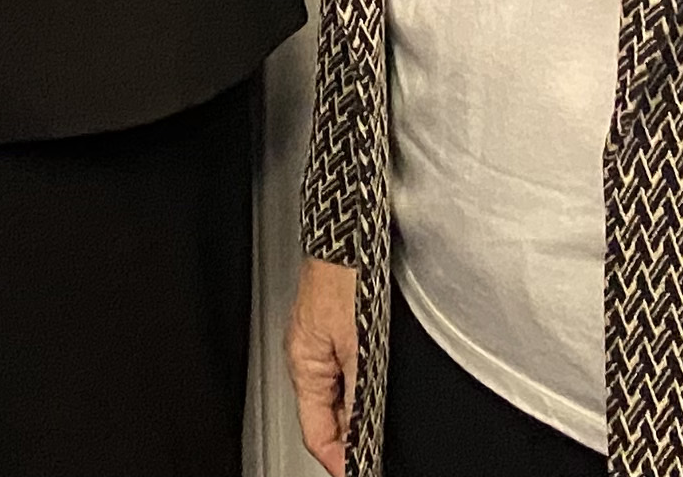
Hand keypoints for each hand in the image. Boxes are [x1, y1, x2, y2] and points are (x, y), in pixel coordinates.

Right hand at [288, 255, 360, 476]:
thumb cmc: (346, 274)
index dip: (339, 459)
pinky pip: (345, 372)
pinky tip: (376, 391)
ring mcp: (321, 339)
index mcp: (304, 363)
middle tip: (373, 455)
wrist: (352, 230)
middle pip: (325, 416)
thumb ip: (359, 396)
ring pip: (337, 395)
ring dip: (356, 414)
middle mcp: (308, 354)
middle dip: (348, 439)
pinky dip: (360, 390)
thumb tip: (360, 437)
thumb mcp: (359, 347)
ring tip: (378, 430)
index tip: (359, 470)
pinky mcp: (337, 325)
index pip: (316, 432)